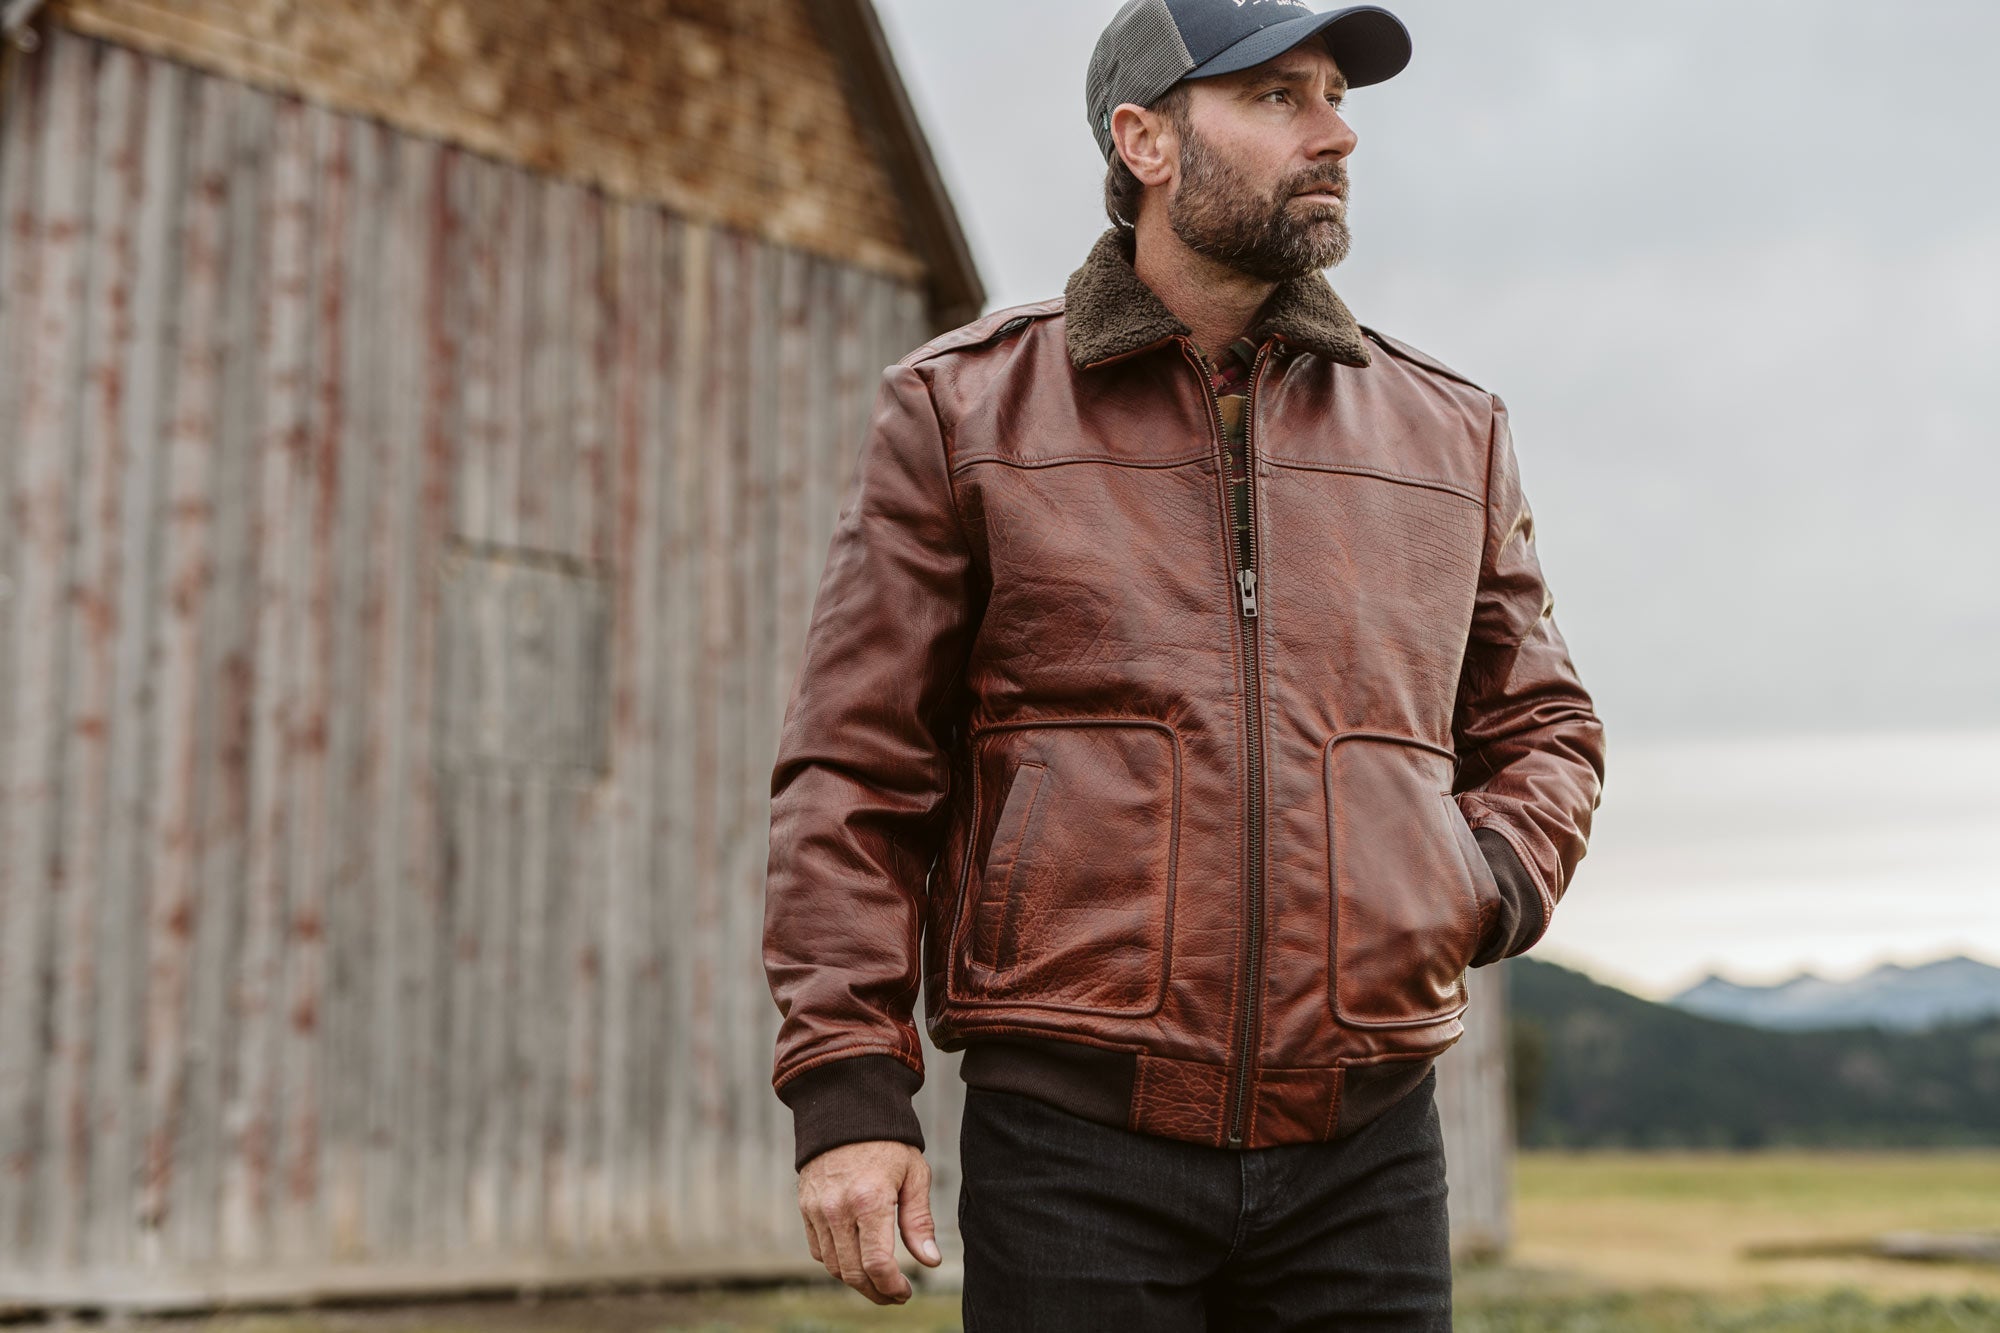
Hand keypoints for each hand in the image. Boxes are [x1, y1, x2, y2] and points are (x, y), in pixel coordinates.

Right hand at [797, 1139, 942, 1304]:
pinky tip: (856, 1259)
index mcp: (870, 1200)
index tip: (905, 1293)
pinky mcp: (805, 1208)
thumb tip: (930, 1261)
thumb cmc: (888, 1142)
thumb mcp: (914, 1175)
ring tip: (878, 1281)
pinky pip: (818, 1250)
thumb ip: (919, 1221)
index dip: (893, 1288)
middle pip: (853, 1273)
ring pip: (834, 1266)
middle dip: (876, 1292)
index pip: (878, 1264)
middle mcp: (838, 1209)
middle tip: (894, 1295)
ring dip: (856, 1281)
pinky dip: (836, 1263)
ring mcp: (817, 1210)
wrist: (846, 1110)